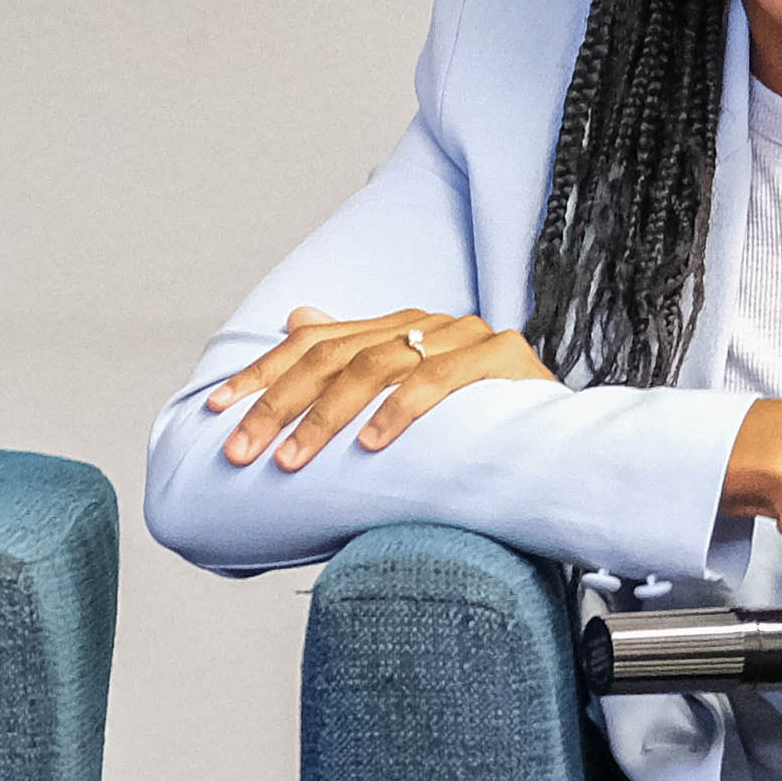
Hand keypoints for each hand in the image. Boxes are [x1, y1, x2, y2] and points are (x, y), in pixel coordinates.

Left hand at [194, 304, 549, 470]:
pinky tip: (372, 446)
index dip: (262, 374)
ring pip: (378, 367)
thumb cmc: (479, 428)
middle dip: (279, 405)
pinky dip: (402, 413)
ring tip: (293, 461)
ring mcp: (466, 336)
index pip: (313, 343)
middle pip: (335, 355)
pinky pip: (442, 381)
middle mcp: (426, 322)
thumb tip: (296, 319)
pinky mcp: (503, 359)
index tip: (216, 409)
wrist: (565, 437)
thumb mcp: (406, 397)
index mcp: (398, 326)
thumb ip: (355, 361)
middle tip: (242, 450)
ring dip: (327, 420)